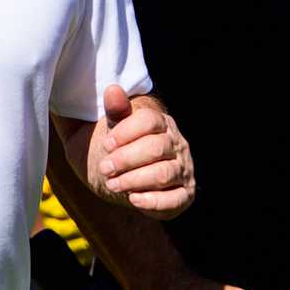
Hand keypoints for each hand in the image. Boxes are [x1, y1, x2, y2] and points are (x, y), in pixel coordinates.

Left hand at [89, 86, 193, 216]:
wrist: (131, 178)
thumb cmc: (123, 149)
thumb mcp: (116, 129)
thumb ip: (116, 111)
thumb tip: (112, 89)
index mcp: (162, 124)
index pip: (149, 121)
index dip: (125, 132)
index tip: (106, 143)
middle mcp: (177, 145)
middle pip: (155, 148)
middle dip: (125, 159)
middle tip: (104, 167)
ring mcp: (183, 170)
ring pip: (163, 174)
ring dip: (133, 180)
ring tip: (112, 184)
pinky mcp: (184, 194)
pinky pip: (173, 199)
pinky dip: (152, 201)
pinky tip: (133, 199)